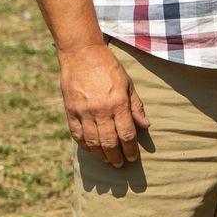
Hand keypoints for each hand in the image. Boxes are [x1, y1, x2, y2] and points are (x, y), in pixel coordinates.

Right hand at [57, 43, 149, 165]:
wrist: (81, 53)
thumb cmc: (108, 67)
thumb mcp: (127, 84)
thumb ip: (136, 106)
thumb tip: (146, 126)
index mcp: (118, 103)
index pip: (126, 134)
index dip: (130, 150)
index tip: (132, 158)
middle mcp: (101, 110)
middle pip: (109, 142)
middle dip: (116, 157)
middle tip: (120, 164)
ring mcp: (83, 111)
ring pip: (92, 142)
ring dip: (101, 155)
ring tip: (107, 160)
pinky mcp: (70, 110)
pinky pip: (77, 134)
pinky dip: (84, 145)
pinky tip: (91, 150)